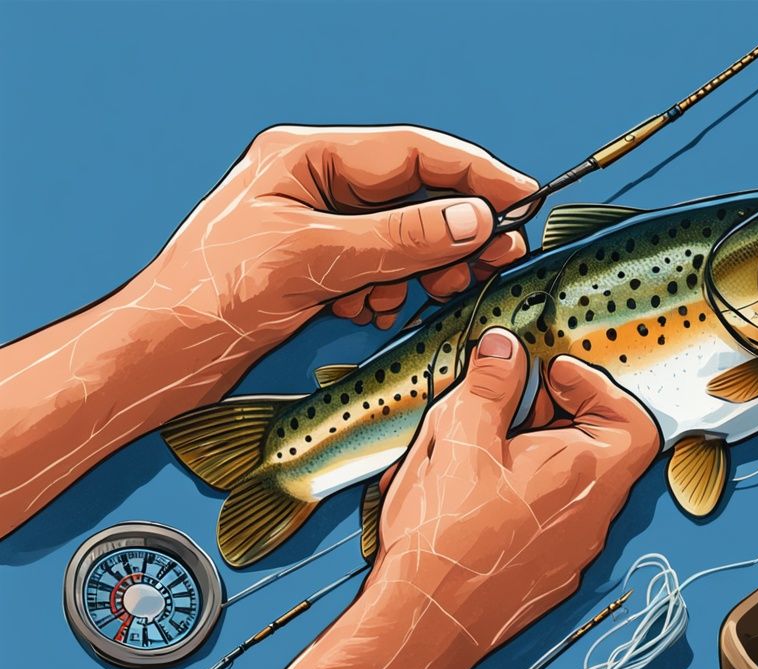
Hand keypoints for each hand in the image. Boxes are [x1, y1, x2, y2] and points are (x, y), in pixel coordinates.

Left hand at [139, 125, 535, 344]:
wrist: (164, 352)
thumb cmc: (211, 293)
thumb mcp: (315, 257)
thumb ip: (401, 238)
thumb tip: (472, 220)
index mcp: (306, 157)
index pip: (411, 153)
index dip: (472, 173)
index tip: (519, 195)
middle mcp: (316, 186)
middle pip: (412, 197)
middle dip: (453, 231)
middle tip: (493, 257)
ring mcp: (318, 228)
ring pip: (401, 239)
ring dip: (421, 268)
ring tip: (429, 293)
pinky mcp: (318, 266)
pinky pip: (379, 269)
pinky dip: (389, 290)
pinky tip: (372, 309)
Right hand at [260, 329, 659, 668]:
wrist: (423, 622)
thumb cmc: (445, 536)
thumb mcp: (460, 435)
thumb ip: (490, 385)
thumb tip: (505, 349)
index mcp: (585, 474)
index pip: (631, 420)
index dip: (595, 387)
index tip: (550, 375)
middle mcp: (590, 516)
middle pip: (595, 446)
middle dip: (547, 415)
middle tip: (502, 407)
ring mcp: (569, 550)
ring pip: (562, 482)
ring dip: (525, 454)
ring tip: (471, 449)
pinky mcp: (543, 572)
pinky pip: (542, 517)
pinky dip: (516, 491)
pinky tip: (466, 491)